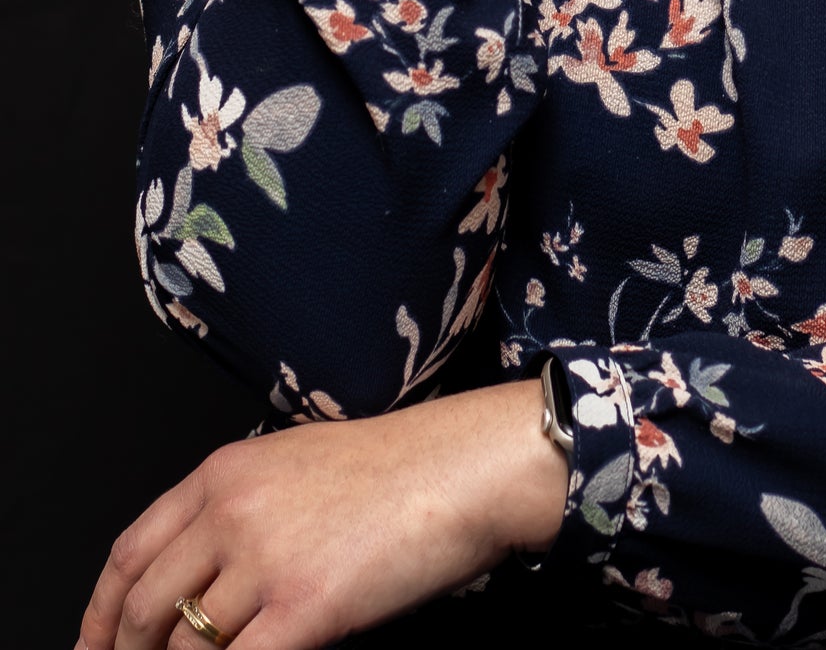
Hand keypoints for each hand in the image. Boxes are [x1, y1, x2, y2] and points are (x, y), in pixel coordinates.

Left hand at [78, 380, 569, 649]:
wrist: (464, 468)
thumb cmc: (399, 466)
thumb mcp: (296, 462)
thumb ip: (238, 507)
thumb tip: (197, 572)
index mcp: (225, 472)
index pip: (130, 552)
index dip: (100, 612)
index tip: (94, 644)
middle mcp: (233, 511)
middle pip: (145, 606)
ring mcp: (266, 560)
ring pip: (188, 645)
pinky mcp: (305, 608)